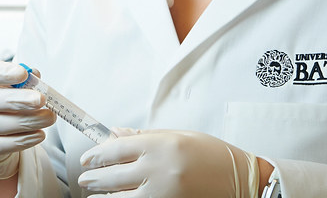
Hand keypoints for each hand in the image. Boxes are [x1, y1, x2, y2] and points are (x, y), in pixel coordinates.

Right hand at [0, 59, 56, 179]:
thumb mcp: (2, 77)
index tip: (23, 74)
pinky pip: (2, 145)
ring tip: (49, 117)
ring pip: (0, 125)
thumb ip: (19, 75)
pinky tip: (39, 134)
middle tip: (42, 100)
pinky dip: (23, 141)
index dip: (2, 73)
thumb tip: (35, 76)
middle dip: (19, 100)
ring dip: (29, 121)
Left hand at [78, 128, 259, 197]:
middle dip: (93, 178)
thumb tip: (113, 134)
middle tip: (85, 178)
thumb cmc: (212, 155)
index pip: (115, 149)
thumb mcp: (179, 136)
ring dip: (103, 197)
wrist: (242, 181)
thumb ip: (144, 137)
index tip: (87, 158)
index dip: (96, 155)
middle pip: (112, 176)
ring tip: (95, 194)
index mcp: (161, 146)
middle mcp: (159, 170)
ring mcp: (163, 194)